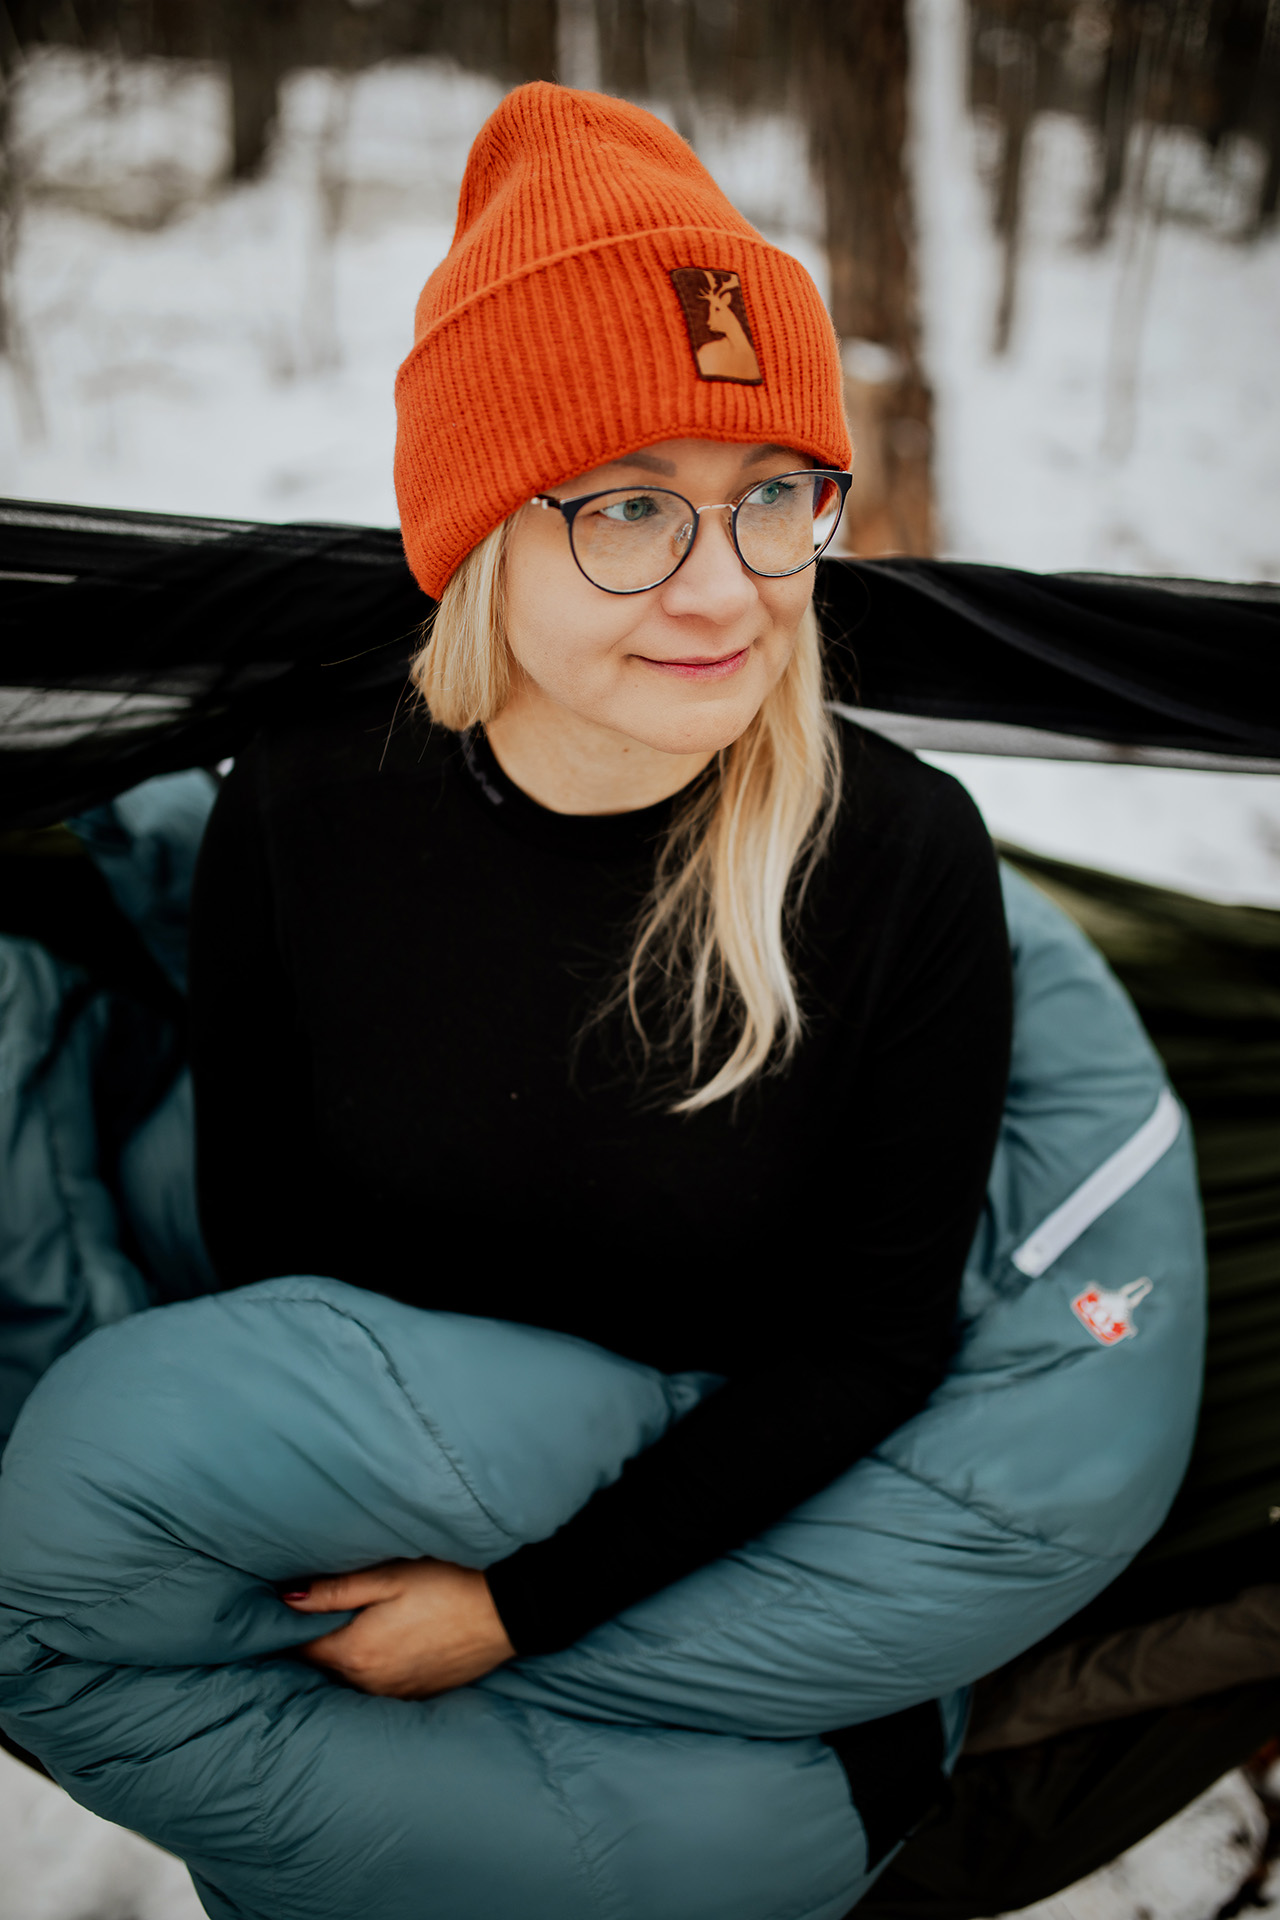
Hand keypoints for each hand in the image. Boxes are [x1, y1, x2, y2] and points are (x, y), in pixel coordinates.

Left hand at [282, 1558, 514, 1697]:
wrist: (505, 1614)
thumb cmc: (446, 1586)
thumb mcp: (388, 1578)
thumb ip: (335, 1591)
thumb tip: (286, 1599)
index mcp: (356, 1652)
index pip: (301, 1647)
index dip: (289, 1627)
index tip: (283, 1608)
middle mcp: (369, 1683)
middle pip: (323, 1666)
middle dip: (313, 1642)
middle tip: (311, 1613)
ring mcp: (394, 1694)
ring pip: (349, 1679)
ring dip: (342, 1657)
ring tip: (346, 1627)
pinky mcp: (417, 1695)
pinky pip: (377, 1686)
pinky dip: (370, 1669)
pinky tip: (382, 1645)